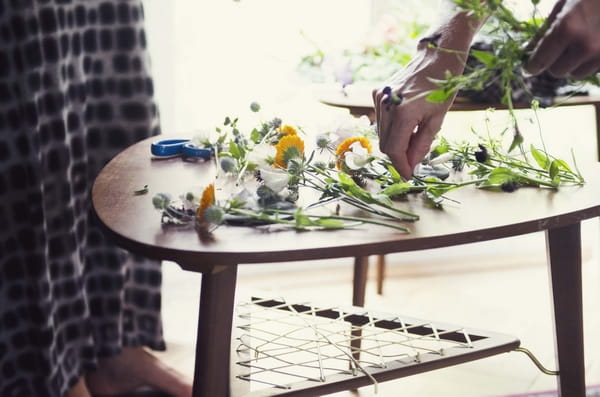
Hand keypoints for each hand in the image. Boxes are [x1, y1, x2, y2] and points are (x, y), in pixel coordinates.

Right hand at [372, 49, 462, 179]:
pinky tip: (407, 123)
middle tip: (414, 160)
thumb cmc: (442, 86)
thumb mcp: (437, 119)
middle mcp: (386, 105)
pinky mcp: (377, 93)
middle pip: (385, 144)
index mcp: (403, 112)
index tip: (409, 176)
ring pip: (381, 134)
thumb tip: (412, 165)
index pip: (394, 149)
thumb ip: (422, 144)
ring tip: (414, 137)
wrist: (435, 56)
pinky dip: (392, 128)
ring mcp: (379, 98)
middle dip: (399, 156)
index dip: (401, 165)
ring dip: (396, 142)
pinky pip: (381, 120)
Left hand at [525, 0, 599, 77]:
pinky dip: (590, 62)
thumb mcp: (564, 4)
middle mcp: (585, 45)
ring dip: (573, 64)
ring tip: (580, 43)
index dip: (531, 66)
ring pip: (577, 74)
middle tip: (557, 50)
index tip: (528, 68)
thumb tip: (527, 50)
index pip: (540, 61)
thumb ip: (544, 30)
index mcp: (567, 28)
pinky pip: (595, 69)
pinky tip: (595, 44)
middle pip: (557, 71)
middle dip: (554, 62)